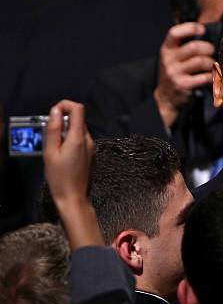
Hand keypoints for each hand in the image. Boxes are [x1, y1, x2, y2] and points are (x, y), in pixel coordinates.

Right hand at [44, 100, 102, 248]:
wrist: (74, 197)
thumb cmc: (60, 178)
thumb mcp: (50, 152)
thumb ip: (53, 130)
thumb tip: (56, 111)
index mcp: (78, 138)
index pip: (78, 109)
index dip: (65, 105)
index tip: (54, 114)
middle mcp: (88, 141)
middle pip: (78, 119)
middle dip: (63, 120)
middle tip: (51, 134)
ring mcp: (91, 148)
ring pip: (79, 130)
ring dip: (66, 131)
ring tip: (55, 147)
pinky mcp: (90, 154)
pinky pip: (81, 140)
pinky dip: (70, 140)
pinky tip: (63, 154)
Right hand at [154, 22, 215, 128]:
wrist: (166, 98)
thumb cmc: (175, 73)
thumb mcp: (173, 57)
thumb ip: (183, 46)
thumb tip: (205, 32)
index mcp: (166, 49)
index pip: (174, 33)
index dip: (190, 28)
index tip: (202, 29)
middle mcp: (168, 60)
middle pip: (194, 47)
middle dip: (208, 48)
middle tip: (212, 51)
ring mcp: (175, 73)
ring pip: (200, 61)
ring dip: (211, 62)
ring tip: (212, 65)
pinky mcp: (183, 85)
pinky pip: (203, 77)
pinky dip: (211, 76)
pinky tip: (211, 76)